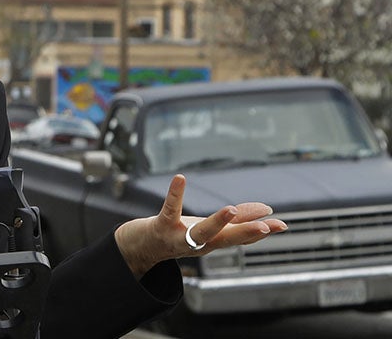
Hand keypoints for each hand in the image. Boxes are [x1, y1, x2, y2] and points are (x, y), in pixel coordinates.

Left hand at [114, 174, 287, 278]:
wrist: (143, 247)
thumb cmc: (182, 235)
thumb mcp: (212, 228)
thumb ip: (238, 220)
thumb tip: (267, 209)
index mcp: (215, 242)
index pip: (241, 238)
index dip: (261, 232)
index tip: (282, 225)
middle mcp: (200, 243)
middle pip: (226, 239)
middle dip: (246, 234)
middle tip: (265, 227)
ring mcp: (180, 236)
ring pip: (201, 232)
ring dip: (217, 222)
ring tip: (231, 209)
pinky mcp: (162, 225)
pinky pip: (170, 209)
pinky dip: (175, 195)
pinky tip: (180, 178)